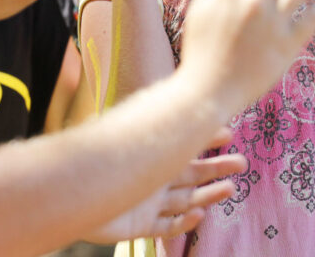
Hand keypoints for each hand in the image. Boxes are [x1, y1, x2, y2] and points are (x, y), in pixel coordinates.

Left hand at [84, 129, 245, 242]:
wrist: (73, 190)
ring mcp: (147, 201)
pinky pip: (166, 227)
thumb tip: (189, 88)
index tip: (229, 132)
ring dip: (209, 195)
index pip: (185, 144)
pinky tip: (199, 215)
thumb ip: (164, 114)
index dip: (207, 138)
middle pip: (192, 173)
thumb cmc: (105, 153)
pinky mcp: (139, 225)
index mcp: (151, 152)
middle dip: (217, 167)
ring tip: (231, 188)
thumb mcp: (138, 128)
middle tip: (242, 163)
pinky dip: (184, 223)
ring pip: (186, 200)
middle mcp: (152, 176)